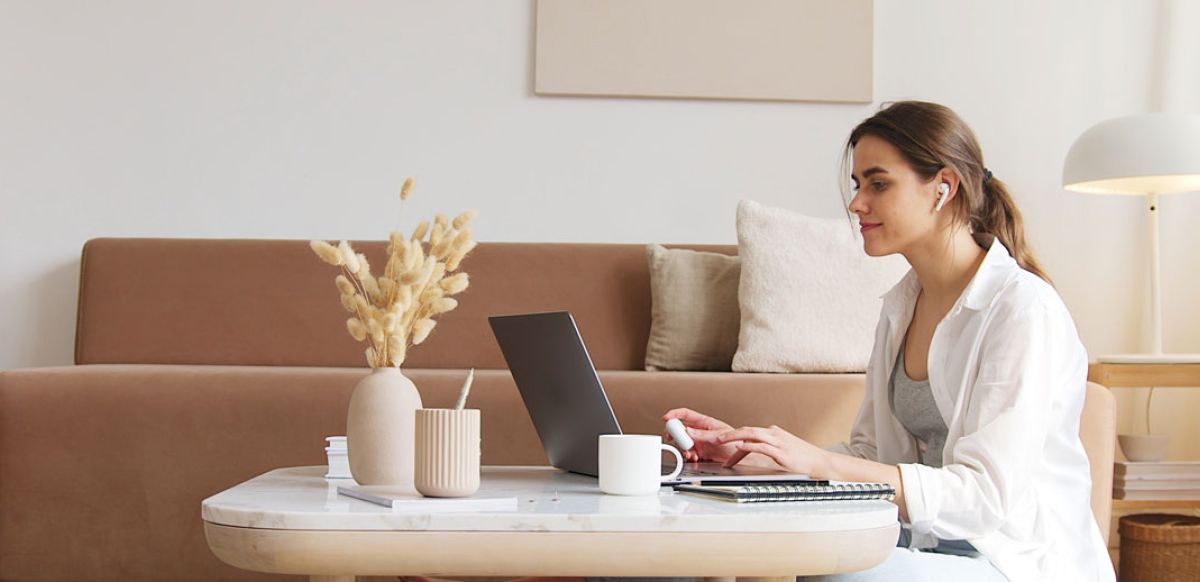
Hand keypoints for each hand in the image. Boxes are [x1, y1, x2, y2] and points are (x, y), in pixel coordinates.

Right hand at [662, 408, 738, 463]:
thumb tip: (688, 431)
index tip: (666, 418)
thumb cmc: (735, 442)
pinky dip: (688, 455)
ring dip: (682, 447)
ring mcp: (699, 442)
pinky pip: (688, 452)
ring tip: (688, 452)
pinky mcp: (700, 452)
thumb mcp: (718, 436)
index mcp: (704, 422)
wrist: (740, 458)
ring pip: (683, 442)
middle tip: (672, 438)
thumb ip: (702, 434)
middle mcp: (699, 431)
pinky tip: (693, 456)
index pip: (686, 414)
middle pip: (680, 429)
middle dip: (674, 434)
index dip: (675, 414)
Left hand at [717, 425, 831, 475]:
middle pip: (745, 430)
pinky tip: (740, 447)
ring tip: (719, 440)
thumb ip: (767, 448)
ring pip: (750, 434)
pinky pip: (762, 446)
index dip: (731, 437)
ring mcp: (778, 442)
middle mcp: (773, 434)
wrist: (823, 463)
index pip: (748, 433)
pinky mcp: (782, 452)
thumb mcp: (782, 451)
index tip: (718, 444)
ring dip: (732, 437)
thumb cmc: (804, 459)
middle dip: (726, 434)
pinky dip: (749, 445)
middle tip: (712, 437)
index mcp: (773, 433)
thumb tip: (750, 449)